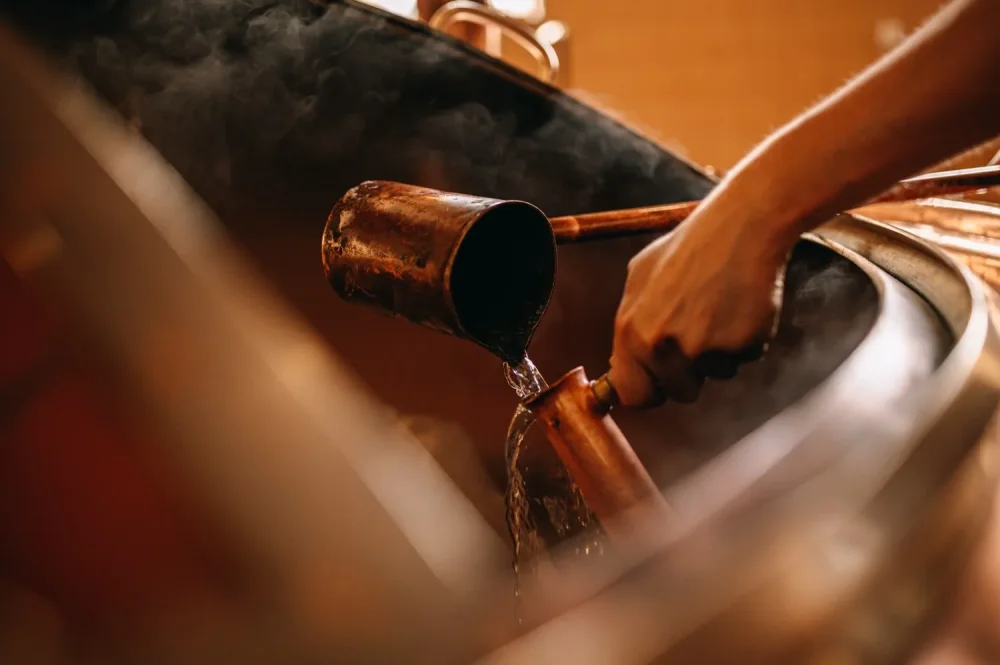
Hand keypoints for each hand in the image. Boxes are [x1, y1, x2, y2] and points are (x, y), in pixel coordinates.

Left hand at [608, 214, 788, 407]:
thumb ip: (630, 323)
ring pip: (715, 376)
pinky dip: (744, 341)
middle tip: (699, 338)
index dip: (649, 392)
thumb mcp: (639, 277)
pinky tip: (740, 307)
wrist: (740, 227)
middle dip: (689, 375)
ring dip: (718, 355)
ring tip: (720, 310)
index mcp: (631, 331)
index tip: (658, 387)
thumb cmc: (689, 247)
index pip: (633, 395)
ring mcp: (702, 349)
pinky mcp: (740, 346)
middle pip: (679, 392)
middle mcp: (662, 346)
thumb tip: (621, 363)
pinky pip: (744, 360)